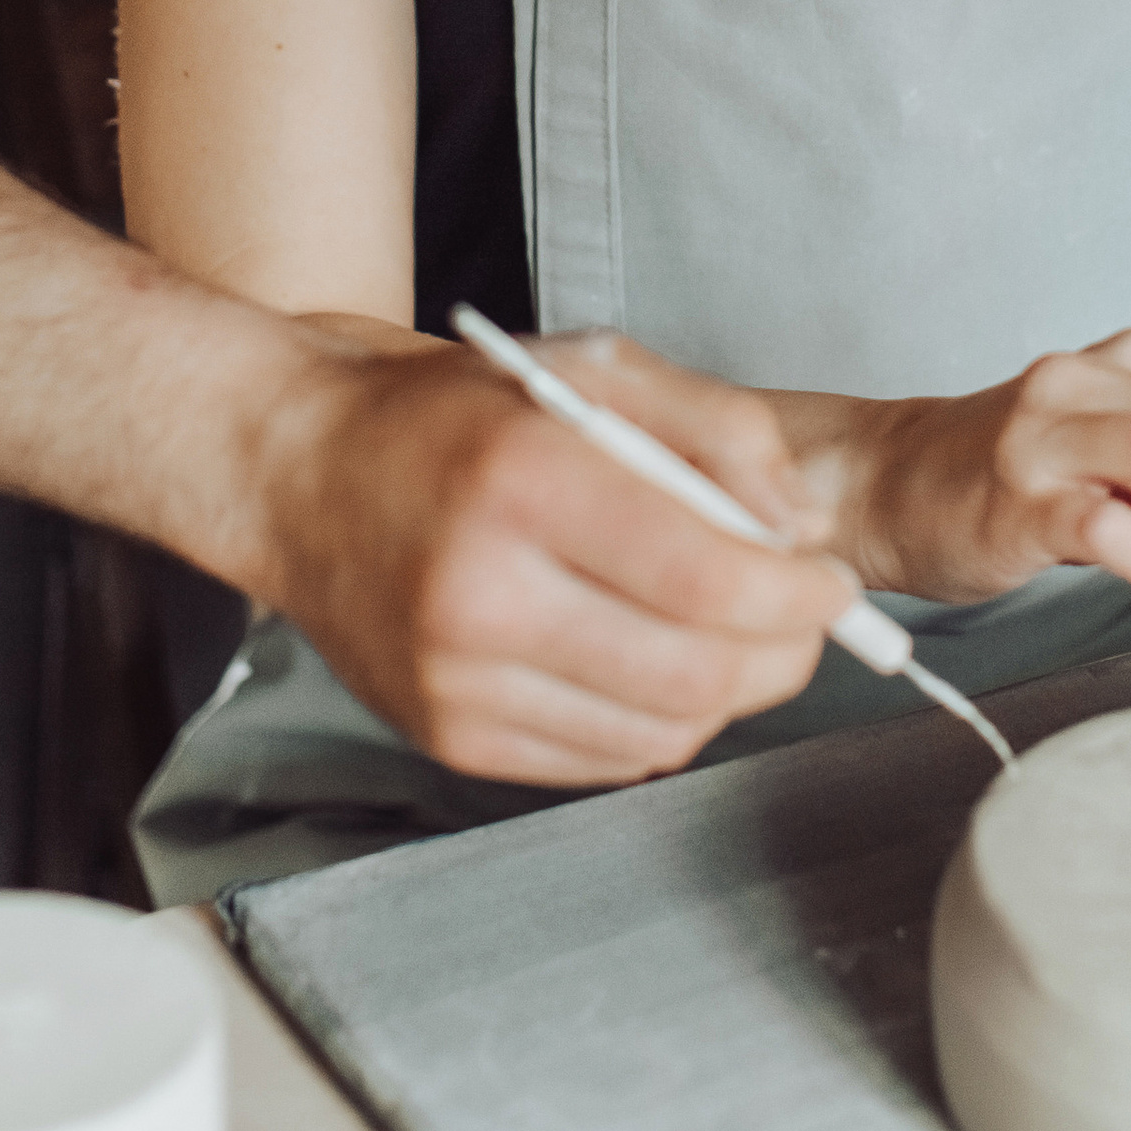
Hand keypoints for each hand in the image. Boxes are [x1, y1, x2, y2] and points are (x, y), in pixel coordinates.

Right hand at [246, 324, 856, 785]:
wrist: (299, 472)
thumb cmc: (448, 415)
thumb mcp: (592, 367)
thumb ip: (718, 428)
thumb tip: (799, 528)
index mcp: (521, 480)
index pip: (705, 579)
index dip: (798, 594)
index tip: (832, 580)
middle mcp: (480, 593)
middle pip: (696, 674)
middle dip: (784, 652)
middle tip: (804, 615)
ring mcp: (457, 682)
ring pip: (661, 731)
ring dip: (728, 692)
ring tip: (726, 633)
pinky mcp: (447, 737)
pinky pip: (604, 763)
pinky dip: (657, 721)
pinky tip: (649, 660)